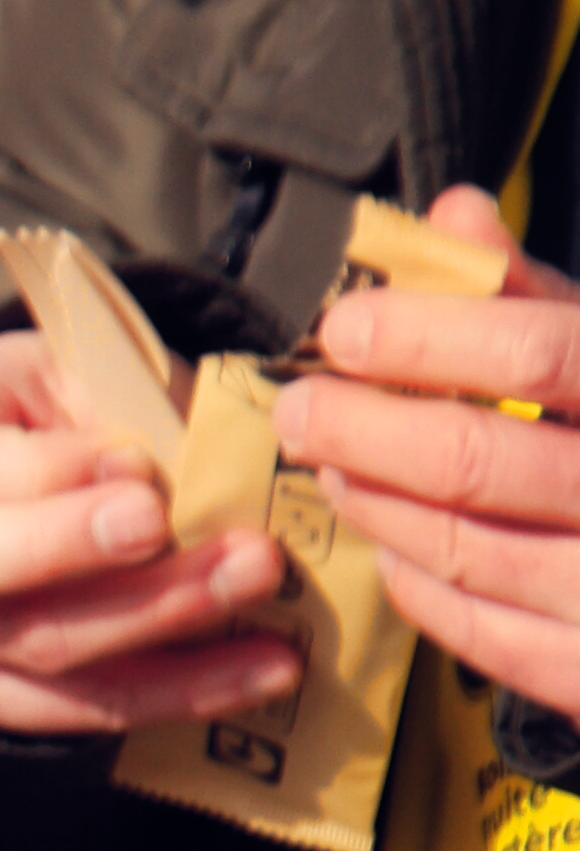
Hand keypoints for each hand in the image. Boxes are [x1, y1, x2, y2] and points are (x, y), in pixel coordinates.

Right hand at [0, 327, 295, 734]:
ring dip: (155, 617)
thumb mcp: (67, 374)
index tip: (136, 466)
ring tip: (254, 578)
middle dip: (71, 550)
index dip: (43, 475)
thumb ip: (118, 407)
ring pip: (34, 647)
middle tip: (165, 525)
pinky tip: (258, 670)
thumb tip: (201, 462)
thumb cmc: (42, 417)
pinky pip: (77, 708)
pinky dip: (176, 693)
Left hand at [282, 186, 579, 720]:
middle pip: (478, 460)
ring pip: (464, 550)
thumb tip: (452, 216)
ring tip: (333, 462)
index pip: (539, 353)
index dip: (427, 336)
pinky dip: (420, 585)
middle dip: (364, 430)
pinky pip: (482, 634)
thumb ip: (546, 296)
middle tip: (302, 406)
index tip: (348, 327)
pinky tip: (393, 546)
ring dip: (376, 503)